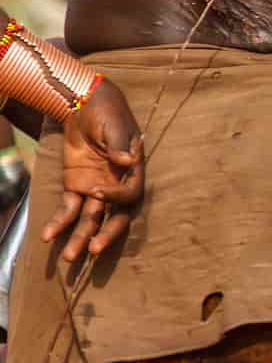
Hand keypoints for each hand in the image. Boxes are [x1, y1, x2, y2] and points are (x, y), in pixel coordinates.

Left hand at [44, 81, 143, 264]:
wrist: (85, 104)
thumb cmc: (107, 113)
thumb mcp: (115, 126)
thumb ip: (120, 144)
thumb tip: (128, 161)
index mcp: (133, 172)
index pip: (129, 194)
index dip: (115, 196)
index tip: (97, 190)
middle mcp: (117, 185)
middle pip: (115, 216)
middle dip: (105, 234)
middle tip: (94, 250)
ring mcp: (96, 188)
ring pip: (91, 219)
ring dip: (81, 239)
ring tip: (69, 258)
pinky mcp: (76, 186)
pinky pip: (68, 209)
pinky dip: (59, 222)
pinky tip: (48, 237)